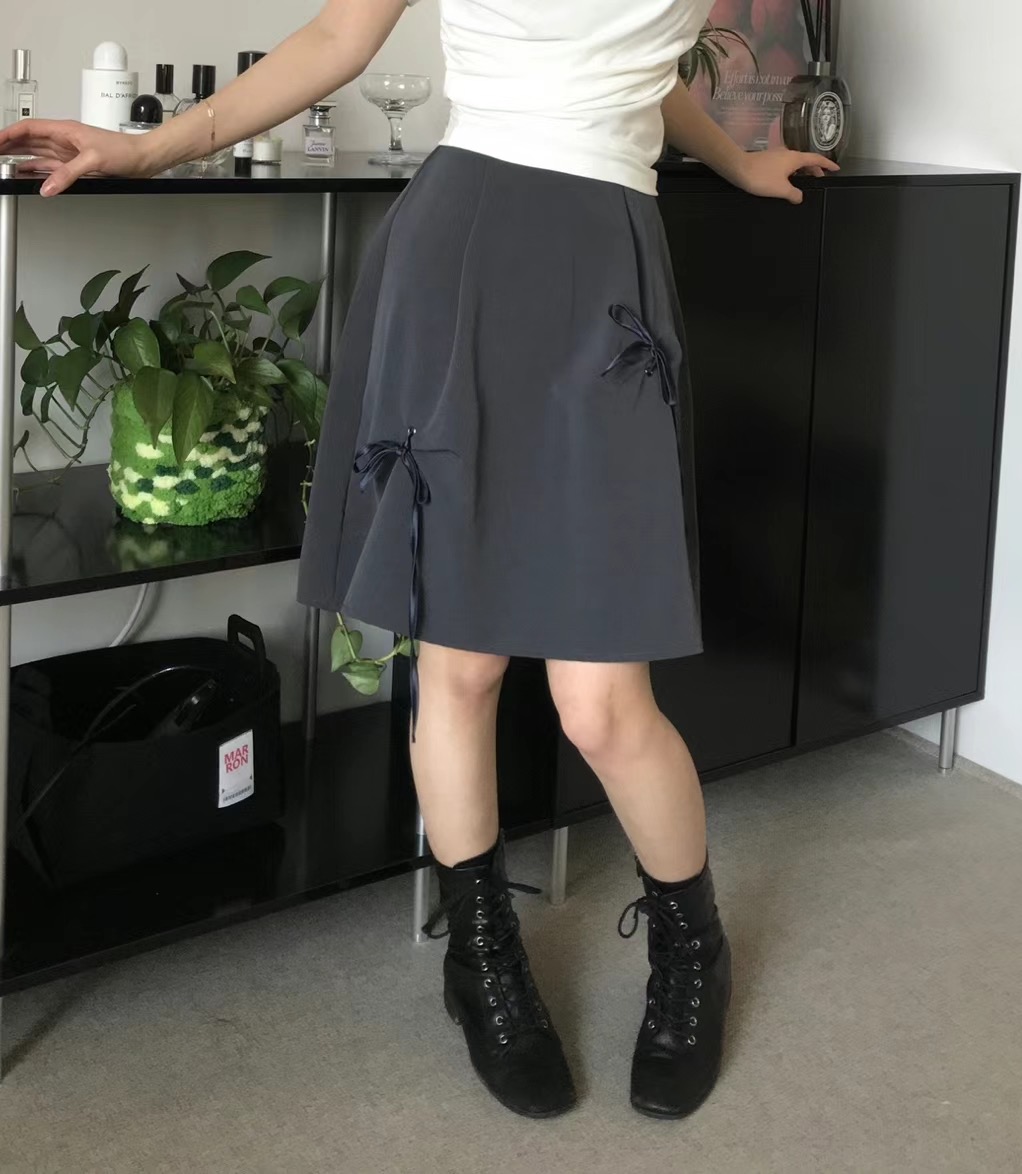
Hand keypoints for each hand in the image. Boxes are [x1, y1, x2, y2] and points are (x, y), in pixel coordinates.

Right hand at [0, 119, 154, 195]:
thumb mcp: (93, 160)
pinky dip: (36, 171)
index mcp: (64, 130)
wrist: (142, 159)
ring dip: (19, 158)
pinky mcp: (75, 166)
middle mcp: (63, 140)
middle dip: (9, 146)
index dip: (9, 133)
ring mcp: (68, 154)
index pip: (28, 128)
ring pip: (36, 154)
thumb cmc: (124, 149)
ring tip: (4, 165)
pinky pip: (49, 168)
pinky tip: (26, 175)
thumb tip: (47, 187)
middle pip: (28, 141)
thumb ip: (68, 174)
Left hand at [731, 149, 839, 203]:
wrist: (738, 169)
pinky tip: (787, 181)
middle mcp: (788, 154)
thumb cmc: (760, 177)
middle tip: (820, 178)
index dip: (828, 164)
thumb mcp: (781, 189)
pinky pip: (786, 165)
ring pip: (795, 163)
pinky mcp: (768, 160)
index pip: (817, 159)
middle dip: (815, 169)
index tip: (836, 168)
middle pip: (806, 160)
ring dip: (802, 171)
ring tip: (805, 181)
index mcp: (795, 158)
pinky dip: (792, 172)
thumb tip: (799, 197)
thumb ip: (794, 194)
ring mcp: (778, 155)